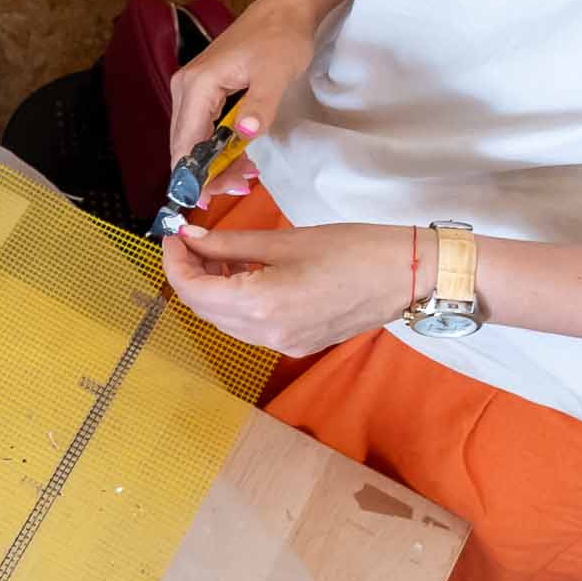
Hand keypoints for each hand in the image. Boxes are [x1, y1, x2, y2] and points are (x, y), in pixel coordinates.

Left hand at [161, 219, 421, 356]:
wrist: (408, 275)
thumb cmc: (352, 248)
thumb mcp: (284, 240)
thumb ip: (229, 243)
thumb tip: (189, 237)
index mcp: (261, 304)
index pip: (192, 290)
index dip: (174, 261)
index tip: (173, 235)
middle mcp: (267, 334)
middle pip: (203, 309)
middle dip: (189, 275)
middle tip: (191, 240)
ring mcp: (283, 345)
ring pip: (224, 322)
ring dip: (211, 291)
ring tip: (217, 255)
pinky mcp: (297, 345)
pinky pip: (250, 328)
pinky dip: (236, 303)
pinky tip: (244, 275)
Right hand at [165, 0, 318, 198]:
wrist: (284, 9)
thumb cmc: (281, 39)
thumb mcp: (276, 74)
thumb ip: (259, 105)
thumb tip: (244, 135)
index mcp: (197, 85)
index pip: (186, 142)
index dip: (193, 175)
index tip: (207, 201)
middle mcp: (185, 88)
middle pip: (183, 144)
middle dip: (205, 174)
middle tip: (237, 188)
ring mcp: (191, 88)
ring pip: (191, 138)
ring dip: (212, 162)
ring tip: (243, 177)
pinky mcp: (203, 89)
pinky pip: (200, 127)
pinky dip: (216, 147)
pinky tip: (238, 157)